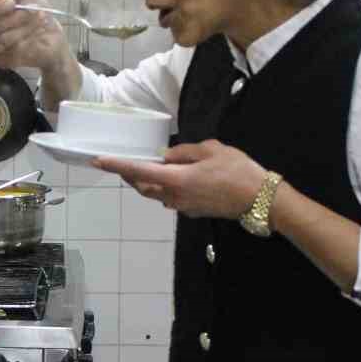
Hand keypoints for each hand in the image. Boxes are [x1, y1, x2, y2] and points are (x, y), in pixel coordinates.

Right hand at [0, 0, 74, 78]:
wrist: (51, 33)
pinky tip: (36, 37)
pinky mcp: (2, 61)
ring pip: (1, 41)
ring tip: (39, 23)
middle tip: (33, 13)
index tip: (12, 4)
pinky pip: (11, 54)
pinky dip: (28, 43)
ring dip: (25, 30)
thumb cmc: (34, 10)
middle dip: (15, 18)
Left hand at [94, 140, 267, 219]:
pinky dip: (165, 187)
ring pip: (156, 194)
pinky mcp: (193, 211)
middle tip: (122, 162)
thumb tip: (166, 156)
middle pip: (143, 187)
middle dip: (130, 175)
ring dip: (148, 182)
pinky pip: (171, 198)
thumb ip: (184, 152)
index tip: (99, 161)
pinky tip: (174, 177)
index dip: (117, 166)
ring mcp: (183, 207)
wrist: (261, 200)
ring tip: (148, 166)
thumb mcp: (211, 150)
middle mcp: (174, 197)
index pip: (139, 171)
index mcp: (176, 180)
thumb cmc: (238, 171)